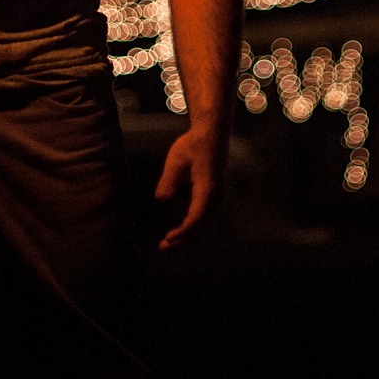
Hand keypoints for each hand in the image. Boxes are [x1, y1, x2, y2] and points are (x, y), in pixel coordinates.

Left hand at [154, 122, 226, 249]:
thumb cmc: (194, 144)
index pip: (196, 217)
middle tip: (164, 246)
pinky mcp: (213, 193)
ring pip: (204, 221)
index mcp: (207, 188)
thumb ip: (169, 180)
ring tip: (170, 241)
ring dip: (188, 232)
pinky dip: (193, 224)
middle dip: (184, 237)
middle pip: (201, 224)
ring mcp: (216, 195)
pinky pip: (204, 214)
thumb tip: (161, 198)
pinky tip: (181, 227)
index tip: (168, 238)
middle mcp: (215, 195)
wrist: (213, 133)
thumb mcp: (176, 159)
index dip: (183, 231)